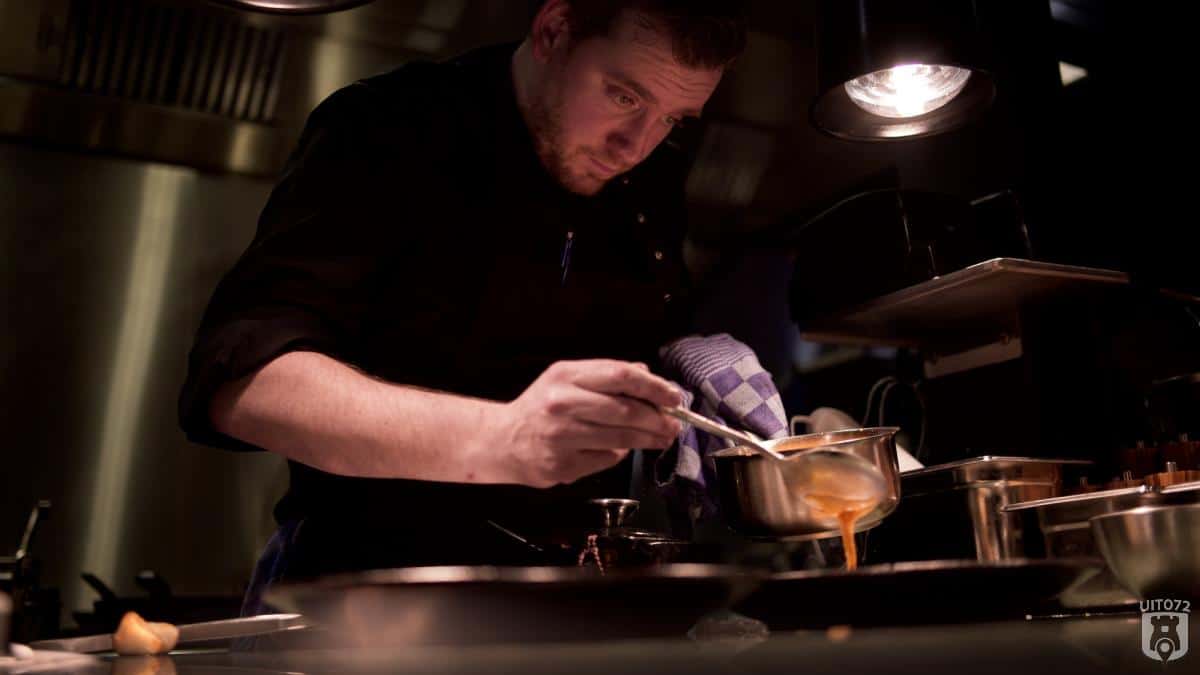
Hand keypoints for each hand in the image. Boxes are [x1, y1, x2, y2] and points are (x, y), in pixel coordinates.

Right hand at [487, 359, 682, 487]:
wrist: (503, 441)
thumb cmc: (541, 407)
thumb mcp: (567, 380)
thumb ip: (606, 376)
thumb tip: (647, 374)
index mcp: (566, 376)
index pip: (620, 375)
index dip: (653, 386)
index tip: (673, 397)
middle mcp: (562, 404)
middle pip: (625, 410)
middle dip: (657, 419)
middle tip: (673, 425)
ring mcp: (562, 436)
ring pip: (620, 439)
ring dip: (648, 439)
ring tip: (661, 438)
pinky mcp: (564, 465)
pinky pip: (607, 459)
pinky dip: (620, 455)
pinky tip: (621, 450)